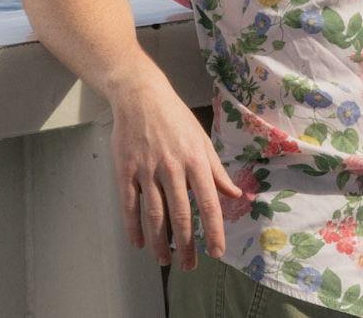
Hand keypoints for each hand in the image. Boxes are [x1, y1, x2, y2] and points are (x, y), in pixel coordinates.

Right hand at [108, 67, 243, 269]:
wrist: (141, 96)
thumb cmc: (175, 118)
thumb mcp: (201, 139)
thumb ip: (217, 171)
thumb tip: (236, 195)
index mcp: (195, 160)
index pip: (208, 202)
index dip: (213, 230)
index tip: (217, 252)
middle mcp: (172, 167)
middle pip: (181, 215)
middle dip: (186, 245)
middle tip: (189, 266)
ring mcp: (147, 170)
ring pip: (155, 215)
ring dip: (160, 242)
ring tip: (165, 260)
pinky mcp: (126, 171)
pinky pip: (130, 205)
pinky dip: (134, 227)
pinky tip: (139, 243)